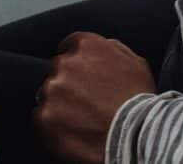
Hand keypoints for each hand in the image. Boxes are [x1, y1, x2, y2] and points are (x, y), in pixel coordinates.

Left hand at [34, 32, 155, 163]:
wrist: (137, 137)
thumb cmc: (141, 103)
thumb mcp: (136, 64)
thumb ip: (113, 49)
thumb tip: (103, 45)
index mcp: (85, 45)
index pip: (69, 47)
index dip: (76, 63)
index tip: (80, 76)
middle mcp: (64, 63)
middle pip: (57, 71)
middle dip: (68, 85)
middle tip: (85, 104)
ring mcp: (51, 90)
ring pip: (47, 95)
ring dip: (59, 105)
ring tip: (81, 121)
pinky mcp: (43, 116)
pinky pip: (41, 118)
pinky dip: (52, 126)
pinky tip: (71, 133)